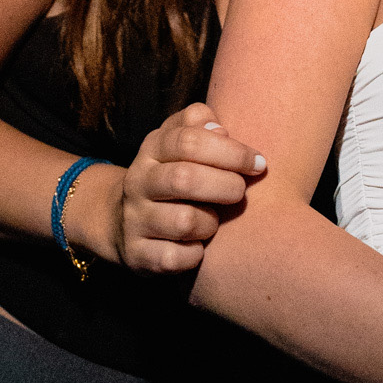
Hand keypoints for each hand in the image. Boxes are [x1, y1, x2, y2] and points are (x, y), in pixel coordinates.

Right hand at [110, 104, 265, 272]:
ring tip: (215, 220)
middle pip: (185, 179)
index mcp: (152, 149)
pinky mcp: (136, 254)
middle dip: (226, 186)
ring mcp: (134, 219)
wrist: (123, 221)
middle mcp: (138, 182)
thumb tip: (220, 129)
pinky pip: (174, 258)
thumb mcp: (179, 141)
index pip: (189, 140)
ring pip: (183, 222)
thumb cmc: (171, 174)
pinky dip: (195, 255)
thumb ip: (199, 124)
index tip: (258, 163)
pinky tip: (199, 248)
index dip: (231, 151)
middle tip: (240, 192)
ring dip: (211, 223)